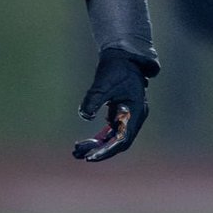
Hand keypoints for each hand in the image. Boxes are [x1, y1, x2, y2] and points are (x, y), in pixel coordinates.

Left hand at [73, 46, 156, 161]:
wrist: (122, 56)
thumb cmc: (115, 67)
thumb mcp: (103, 82)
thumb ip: (94, 98)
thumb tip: (84, 115)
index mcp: (136, 112)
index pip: (122, 139)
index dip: (106, 150)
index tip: (90, 156)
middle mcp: (134, 118)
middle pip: (118, 142)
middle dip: (99, 150)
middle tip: (79, 155)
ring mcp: (128, 117)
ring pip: (113, 138)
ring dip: (97, 145)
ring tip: (77, 151)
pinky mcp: (120, 115)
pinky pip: (110, 131)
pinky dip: (98, 137)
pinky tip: (84, 143)